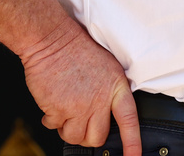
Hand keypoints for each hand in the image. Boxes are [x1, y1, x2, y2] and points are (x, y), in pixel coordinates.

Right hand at [20, 18, 141, 155]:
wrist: (52, 40)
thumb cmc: (78, 50)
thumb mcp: (107, 66)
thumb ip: (110, 91)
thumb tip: (107, 114)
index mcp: (115, 87)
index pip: (129, 120)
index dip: (132, 142)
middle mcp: (98, 100)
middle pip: (97, 137)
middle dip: (88, 135)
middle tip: (82, 122)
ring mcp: (78, 106)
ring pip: (74, 137)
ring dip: (68, 129)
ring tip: (67, 110)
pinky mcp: (57, 110)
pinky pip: (54, 127)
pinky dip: (51, 120)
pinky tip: (54, 103)